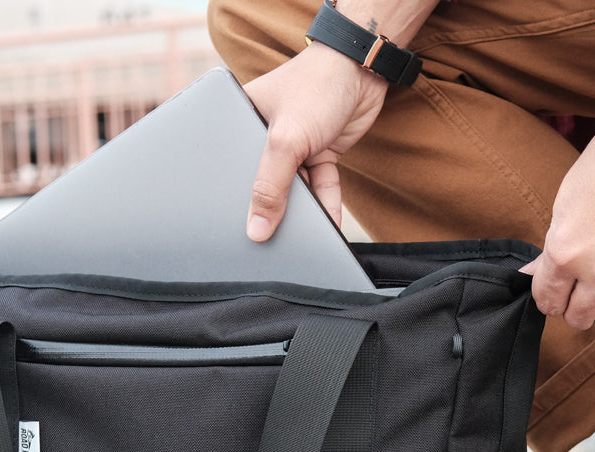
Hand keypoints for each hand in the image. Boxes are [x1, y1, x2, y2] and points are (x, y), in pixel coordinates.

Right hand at [241, 43, 388, 241]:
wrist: (363, 71)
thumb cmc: (317, 87)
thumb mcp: (286, 140)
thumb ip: (270, 187)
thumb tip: (257, 229)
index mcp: (242, 122)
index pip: (231, 169)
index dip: (234, 199)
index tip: (239, 230)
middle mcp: (264, 136)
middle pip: (263, 183)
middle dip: (271, 209)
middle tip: (270, 238)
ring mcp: (294, 146)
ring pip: (294, 189)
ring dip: (303, 210)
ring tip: (301, 236)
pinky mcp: (319, 153)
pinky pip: (319, 185)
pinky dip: (325, 202)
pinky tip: (328, 223)